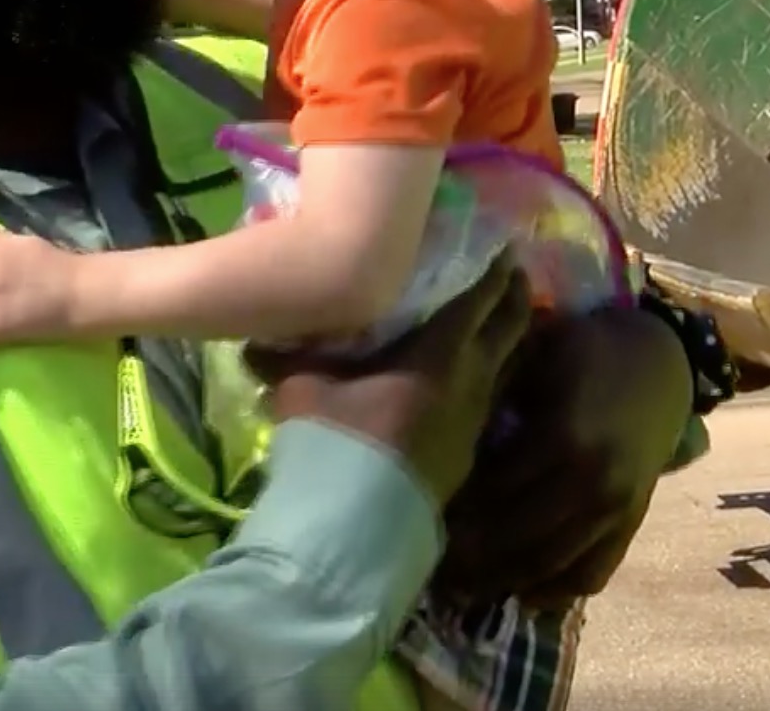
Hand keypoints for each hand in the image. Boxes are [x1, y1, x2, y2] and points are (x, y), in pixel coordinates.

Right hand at [251, 257, 533, 503]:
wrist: (355, 524)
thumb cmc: (335, 440)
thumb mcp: (303, 386)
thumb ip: (292, 355)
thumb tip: (256, 339)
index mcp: (439, 351)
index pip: (478, 297)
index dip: (492, 267)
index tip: (500, 244)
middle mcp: (471, 380)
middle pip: (510, 327)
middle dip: (512, 296)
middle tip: (509, 274)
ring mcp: (475, 421)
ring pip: (505, 366)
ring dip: (504, 340)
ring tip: (493, 322)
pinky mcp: (467, 454)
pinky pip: (488, 399)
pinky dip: (487, 377)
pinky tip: (465, 380)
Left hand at [435, 302, 693, 607]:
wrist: (658, 365)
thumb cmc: (582, 355)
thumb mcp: (532, 362)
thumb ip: (492, 400)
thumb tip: (435, 438)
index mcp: (563, 438)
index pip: (495, 491)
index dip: (456, 509)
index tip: (420, 516)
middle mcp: (593, 482)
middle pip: (519, 538)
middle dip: (472, 557)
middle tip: (431, 562)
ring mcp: (617, 509)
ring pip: (551, 564)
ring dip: (505, 580)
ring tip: (462, 584)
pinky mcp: (632, 525)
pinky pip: (591, 574)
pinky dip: (554, 589)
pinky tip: (518, 589)